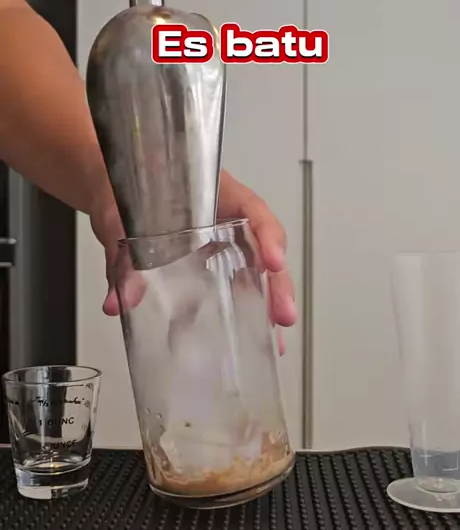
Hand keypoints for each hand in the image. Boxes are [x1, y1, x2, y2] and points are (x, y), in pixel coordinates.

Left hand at [90, 170, 296, 353]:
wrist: (107, 191)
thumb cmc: (120, 188)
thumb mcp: (117, 217)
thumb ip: (121, 256)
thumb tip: (120, 300)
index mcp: (212, 192)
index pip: (252, 210)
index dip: (268, 236)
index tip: (272, 262)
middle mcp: (223, 218)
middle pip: (262, 248)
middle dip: (277, 283)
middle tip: (282, 314)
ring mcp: (218, 243)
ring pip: (254, 271)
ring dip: (267, 304)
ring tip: (275, 340)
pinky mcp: (205, 267)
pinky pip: (230, 288)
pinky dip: (241, 315)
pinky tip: (248, 341)